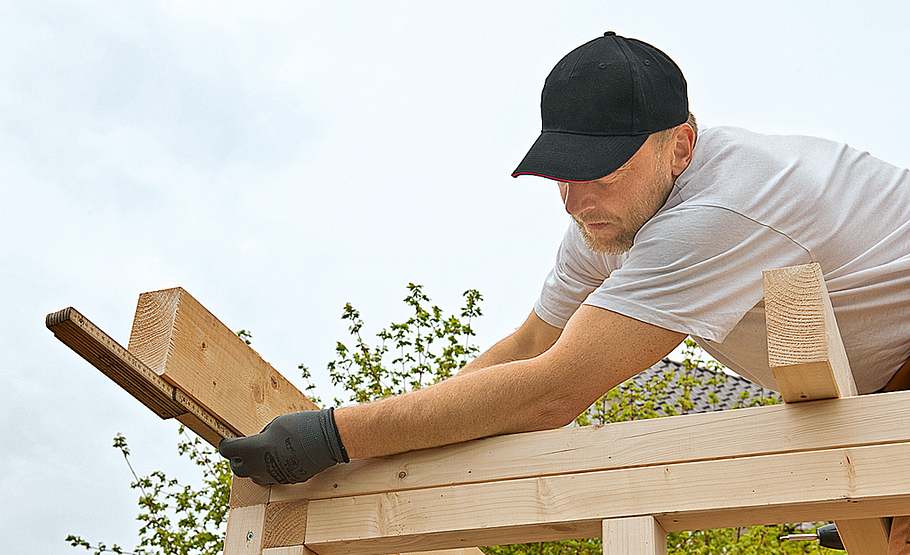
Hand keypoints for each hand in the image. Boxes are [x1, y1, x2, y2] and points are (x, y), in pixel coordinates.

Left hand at [218, 407, 349, 485]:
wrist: (327, 441)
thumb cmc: (301, 427)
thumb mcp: (275, 425)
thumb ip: (260, 437)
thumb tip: (257, 443)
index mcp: (253, 450)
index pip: (227, 450)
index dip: (225, 444)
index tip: (228, 440)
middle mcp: (260, 467)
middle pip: (237, 469)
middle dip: (237, 459)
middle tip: (243, 450)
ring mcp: (274, 476)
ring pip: (254, 476)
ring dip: (253, 467)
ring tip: (261, 455)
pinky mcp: (287, 480)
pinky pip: (272, 478)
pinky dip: (270, 470)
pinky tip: (279, 459)